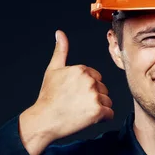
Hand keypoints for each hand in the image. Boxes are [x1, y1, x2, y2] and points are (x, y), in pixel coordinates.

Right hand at [19, 30, 113, 154]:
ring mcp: (94, 96)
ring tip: (81, 111)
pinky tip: (87, 118)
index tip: (74, 94)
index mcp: (82, 69)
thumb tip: (60, 33)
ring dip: (98, 108)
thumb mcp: (53, 70)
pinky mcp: (98, 111)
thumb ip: (61, 51)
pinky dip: (102, 119)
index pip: (96, 78)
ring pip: (107, 102)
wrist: (44, 120)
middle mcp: (90, 81)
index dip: (87, 88)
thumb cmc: (48, 97)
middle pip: (103, 89)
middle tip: (77, 104)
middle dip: (94, 98)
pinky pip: (110, 114)